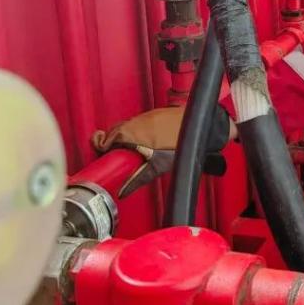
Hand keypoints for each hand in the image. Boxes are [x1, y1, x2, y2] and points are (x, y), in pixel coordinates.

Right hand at [91, 105, 235, 196]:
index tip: (103, 157)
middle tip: (112, 157)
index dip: (102, 148)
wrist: (201, 126)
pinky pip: (136, 122)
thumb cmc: (181, 145)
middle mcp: (136, 122)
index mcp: (133, 133)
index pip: (107, 139)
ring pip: (125, 126)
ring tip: (127, 151)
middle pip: (114, 131)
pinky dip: (133, 131)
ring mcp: (145, 116)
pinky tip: (141, 142)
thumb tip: (123, 191)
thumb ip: (139, 178)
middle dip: (110, 143)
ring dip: (122, 137)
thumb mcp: (159, 166)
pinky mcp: (154, 113)